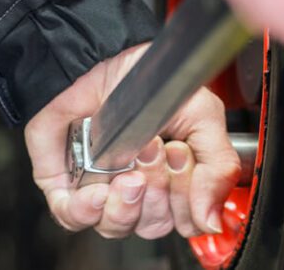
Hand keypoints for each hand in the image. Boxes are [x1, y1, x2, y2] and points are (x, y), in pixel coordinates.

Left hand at [25, 44, 239, 238]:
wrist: (101, 56)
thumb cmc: (148, 82)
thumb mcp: (202, 116)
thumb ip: (218, 168)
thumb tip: (212, 221)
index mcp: (172, 179)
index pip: (185, 220)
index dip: (186, 201)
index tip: (181, 158)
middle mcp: (138, 188)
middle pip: (152, 225)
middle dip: (156, 192)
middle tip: (153, 150)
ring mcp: (100, 187)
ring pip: (115, 226)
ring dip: (126, 203)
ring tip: (128, 168)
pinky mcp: (65, 183)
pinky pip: (75, 218)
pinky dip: (88, 210)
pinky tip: (99, 191)